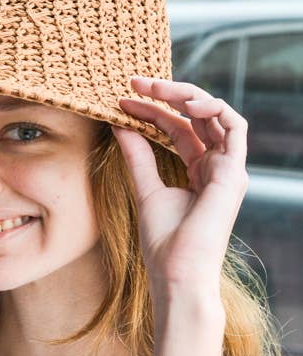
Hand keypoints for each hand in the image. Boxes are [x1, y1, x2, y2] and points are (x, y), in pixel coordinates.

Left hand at [111, 76, 248, 301]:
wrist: (177, 272)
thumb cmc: (163, 243)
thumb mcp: (145, 189)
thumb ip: (137, 156)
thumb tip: (120, 124)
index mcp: (198, 173)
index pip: (178, 129)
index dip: (152, 111)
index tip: (123, 101)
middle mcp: (216, 168)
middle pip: (196, 118)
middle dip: (167, 95)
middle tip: (136, 83)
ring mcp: (228, 169)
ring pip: (216, 115)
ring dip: (187, 95)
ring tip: (154, 88)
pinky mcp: (234, 173)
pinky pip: (234, 127)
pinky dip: (213, 109)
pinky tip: (185, 104)